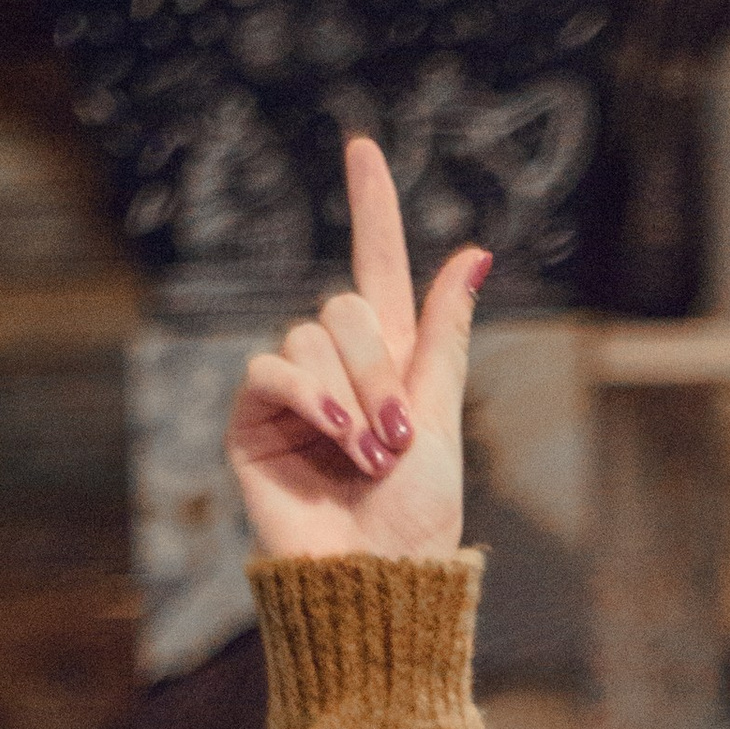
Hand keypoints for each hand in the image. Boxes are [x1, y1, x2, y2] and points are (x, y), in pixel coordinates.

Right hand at [225, 136, 484, 564]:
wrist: (376, 580)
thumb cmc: (417, 520)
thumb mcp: (442, 421)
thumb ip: (444, 335)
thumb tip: (476, 252)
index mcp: (391, 364)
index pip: (376, 269)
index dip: (372, 210)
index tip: (364, 148)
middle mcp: (337, 369)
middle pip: (345, 306)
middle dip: (378, 367)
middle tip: (398, 436)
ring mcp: (292, 392)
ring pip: (311, 337)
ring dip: (350, 394)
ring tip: (370, 455)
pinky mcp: (253, 419)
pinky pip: (272, 368)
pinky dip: (308, 398)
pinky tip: (335, 440)